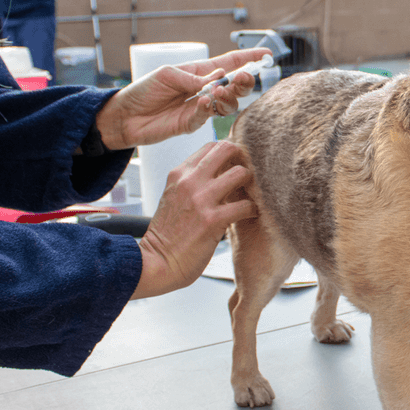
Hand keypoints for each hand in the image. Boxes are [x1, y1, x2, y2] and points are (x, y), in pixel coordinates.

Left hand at [95, 49, 270, 150]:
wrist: (124, 115)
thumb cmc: (143, 90)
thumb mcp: (166, 74)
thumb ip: (193, 77)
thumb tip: (217, 80)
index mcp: (200, 73)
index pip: (230, 63)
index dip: (249, 58)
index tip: (267, 55)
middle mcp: (204, 90)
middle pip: (235, 87)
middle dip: (245, 82)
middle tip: (246, 78)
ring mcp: (200, 108)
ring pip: (227, 105)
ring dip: (227, 97)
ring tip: (218, 92)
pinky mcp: (191, 124)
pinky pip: (207, 117)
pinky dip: (207, 109)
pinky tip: (203, 102)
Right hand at [133, 140, 254, 298]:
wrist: (156, 263)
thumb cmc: (168, 234)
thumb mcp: (174, 197)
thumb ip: (194, 182)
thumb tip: (222, 172)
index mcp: (179, 173)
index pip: (212, 146)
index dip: (230, 152)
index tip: (239, 164)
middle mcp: (189, 181)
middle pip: (227, 149)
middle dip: (244, 158)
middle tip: (251, 175)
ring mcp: (201, 199)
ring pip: (240, 173)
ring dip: (252, 184)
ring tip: (252, 196)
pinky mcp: (212, 220)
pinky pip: (245, 205)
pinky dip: (253, 210)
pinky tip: (250, 215)